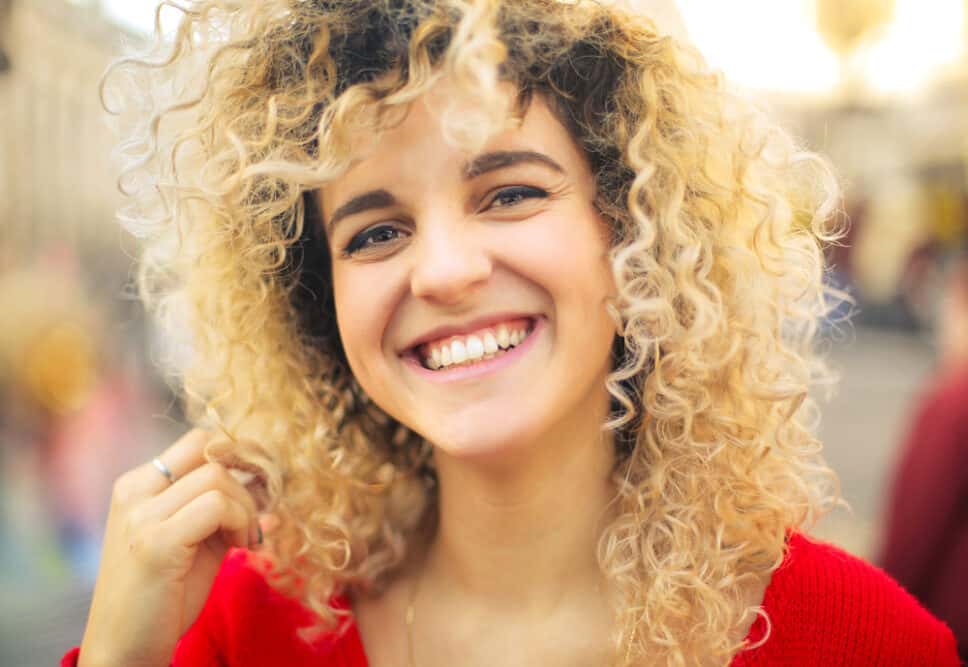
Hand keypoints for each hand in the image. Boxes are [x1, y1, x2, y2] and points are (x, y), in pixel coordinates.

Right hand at [79, 429, 266, 666]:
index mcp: (138, 486)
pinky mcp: (155, 542)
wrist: (126, 649)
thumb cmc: (165, 596)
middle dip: (247, 479)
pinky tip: (242, 546)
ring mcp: (141, 515)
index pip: (198, 441)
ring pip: (217, 477)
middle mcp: (134, 492)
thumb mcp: (199, 541)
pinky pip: (216, 506)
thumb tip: (269, 486)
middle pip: (210, 451)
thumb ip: (225, 510)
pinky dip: (241, 522)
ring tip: (246, 538)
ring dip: (246, 507)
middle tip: (258, 515)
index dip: (238, 456)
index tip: (260, 485)